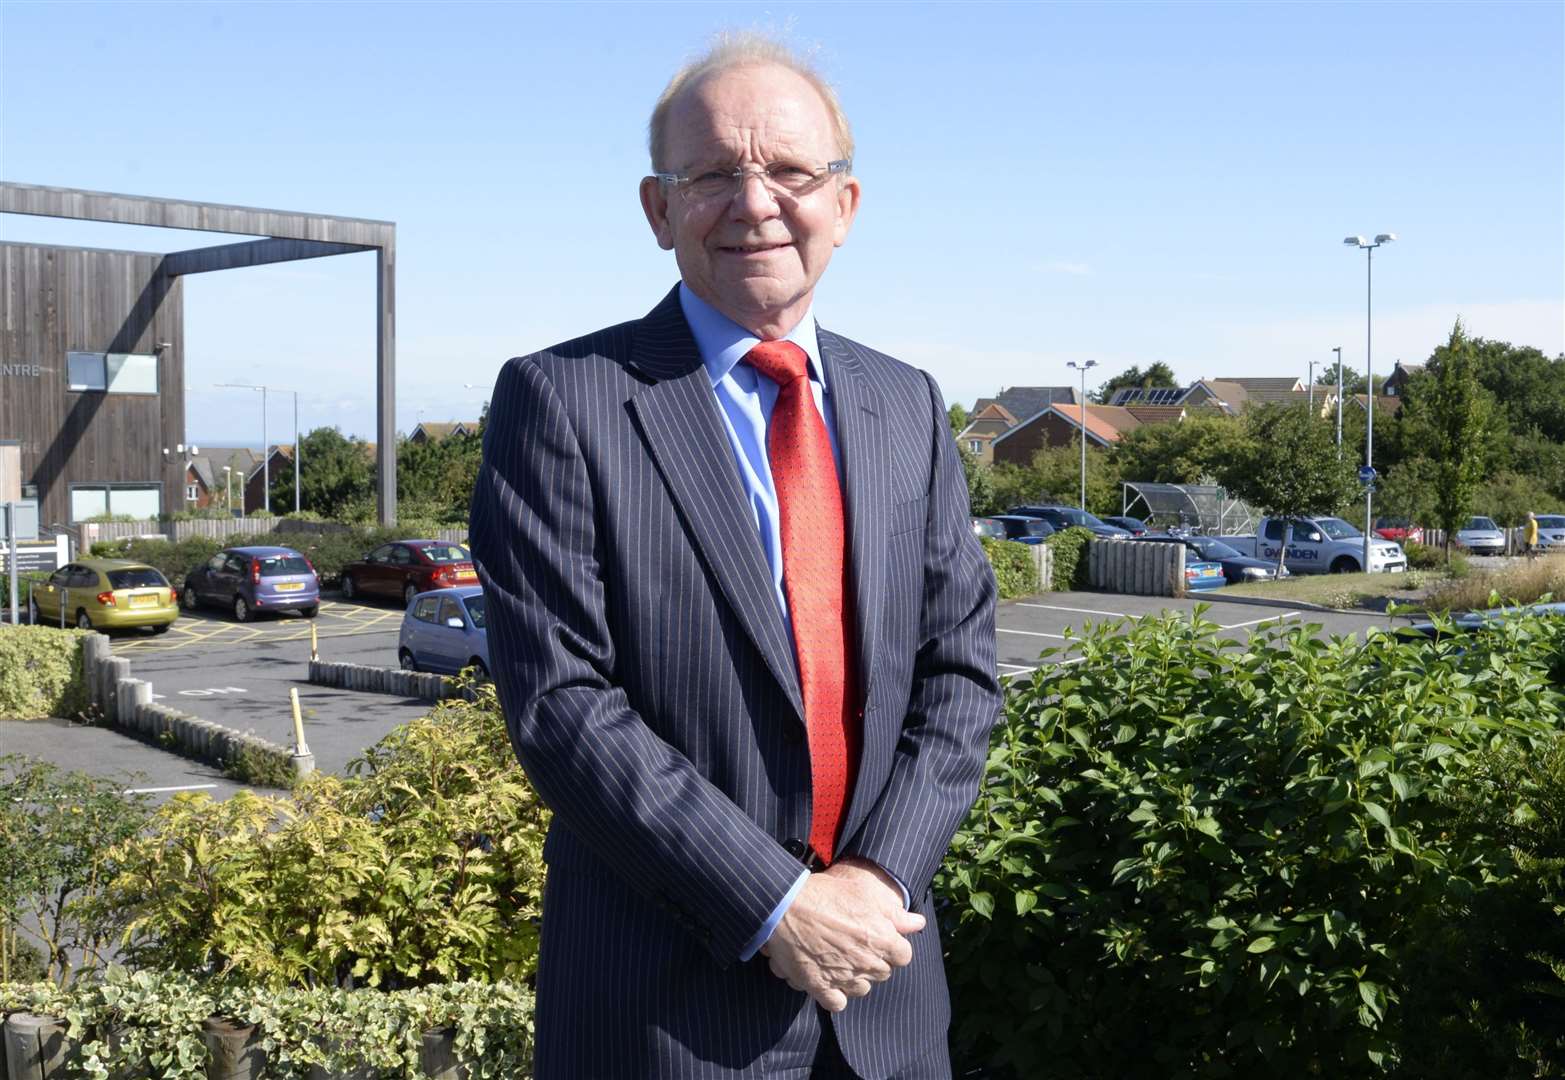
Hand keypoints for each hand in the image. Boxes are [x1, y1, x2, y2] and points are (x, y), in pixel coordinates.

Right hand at [760, 857, 924, 1011]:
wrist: (786, 906)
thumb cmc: (826, 893)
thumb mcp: (865, 893)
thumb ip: (896, 913)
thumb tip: (919, 923)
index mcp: (883, 940)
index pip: (903, 956)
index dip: (892, 946)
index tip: (879, 937)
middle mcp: (868, 963)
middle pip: (883, 972)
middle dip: (874, 960)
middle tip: (855, 943)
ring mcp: (845, 978)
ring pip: (862, 989)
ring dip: (855, 977)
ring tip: (841, 959)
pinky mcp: (821, 988)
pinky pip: (838, 1003)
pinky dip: (835, 994)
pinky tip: (828, 977)